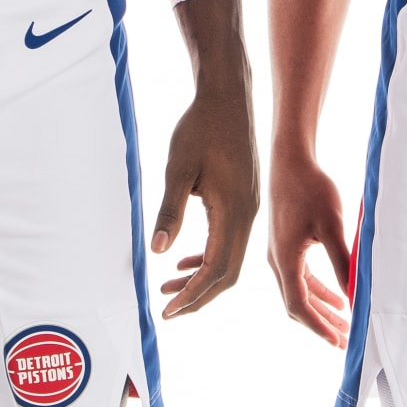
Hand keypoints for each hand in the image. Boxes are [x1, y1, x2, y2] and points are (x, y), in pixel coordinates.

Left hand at [151, 4, 258, 317]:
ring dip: (202, 279)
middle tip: (169, 310)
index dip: (193, 294)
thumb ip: (170, 211)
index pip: (216, 268)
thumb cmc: (200, 127)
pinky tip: (185, 261)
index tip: (169, 310)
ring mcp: (249, 208)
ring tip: (170, 289)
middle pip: (228, 273)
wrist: (227, 96)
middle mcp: (248, 215)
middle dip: (199, 296)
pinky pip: (230, 242)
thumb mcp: (178, 168)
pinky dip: (209, 258)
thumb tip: (158, 251)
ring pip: (230, 259)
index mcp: (234, 211)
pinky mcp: (244, 200)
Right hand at [266, 148, 351, 345]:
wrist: (291, 161)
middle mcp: (277, 261)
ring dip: (321, 309)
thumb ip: (342, 261)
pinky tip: (337, 298)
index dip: (317, 326)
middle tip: (343, 341)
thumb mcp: (332, 226)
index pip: (298, 305)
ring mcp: (280, 254)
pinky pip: (301, 278)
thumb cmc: (311, 189)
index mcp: (284, 259)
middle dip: (320, 324)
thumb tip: (353, 292)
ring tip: (343, 324)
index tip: (336, 340)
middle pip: (297, 304)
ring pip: (299, 292)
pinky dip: (318, 291)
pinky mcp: (286, 246)